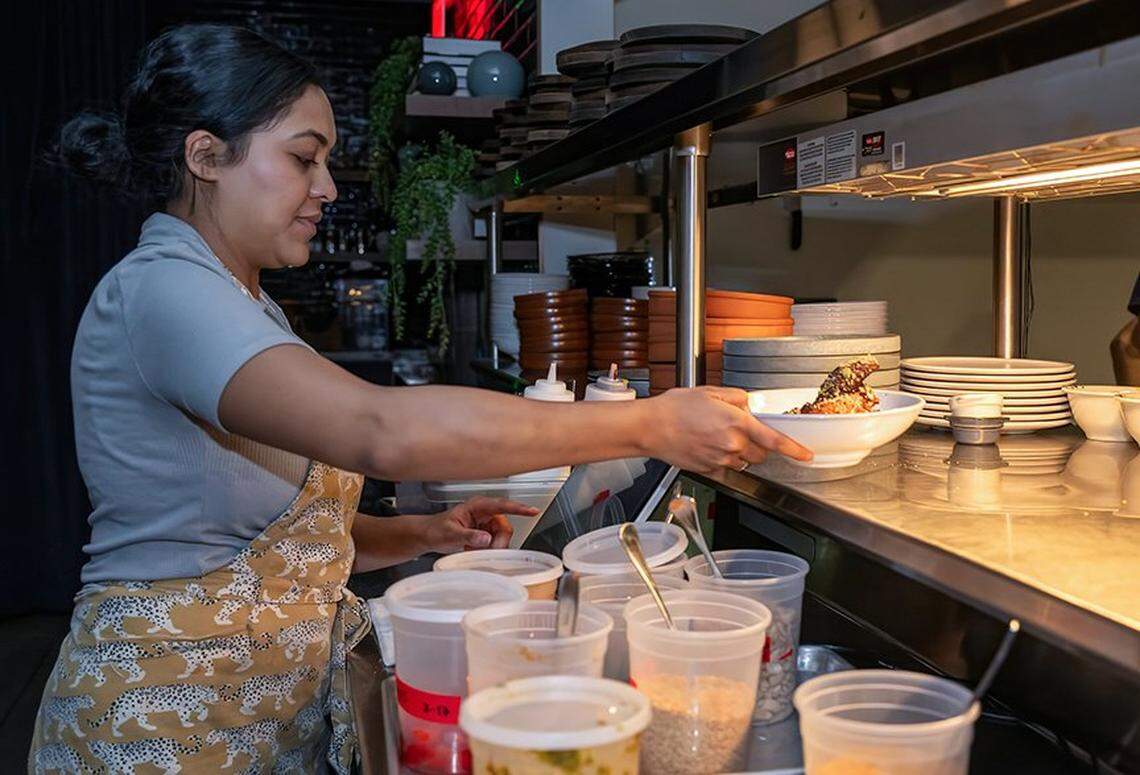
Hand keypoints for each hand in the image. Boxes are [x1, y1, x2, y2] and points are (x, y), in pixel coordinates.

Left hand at [423, 497, 537, 553]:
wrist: (428, 536)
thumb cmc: (436, 529)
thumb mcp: (450, 533)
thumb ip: (468, 535)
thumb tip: (486, 538)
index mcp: (477, 506)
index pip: (502, 505)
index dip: (519, 508)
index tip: (532, 511)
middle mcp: (485, 513)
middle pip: (505, 528)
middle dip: (498, 543)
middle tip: (485, 551)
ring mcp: (486, 523)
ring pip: (501, 538)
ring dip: (491, 548)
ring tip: (474, 550)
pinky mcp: (486, 533)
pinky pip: (495, 543)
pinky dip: (487, 551)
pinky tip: (474, 551)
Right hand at [645, 386, 812, 472]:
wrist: (651, 427)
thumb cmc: (675, 408)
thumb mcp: (711, 391)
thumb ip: (737, 398)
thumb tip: (748, 406)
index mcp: (736, 422)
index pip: (774, 440)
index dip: (794, 450)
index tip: (806, 456)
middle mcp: (731, 444)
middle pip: (760, 454)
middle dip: (756, 445)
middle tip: (736, 432)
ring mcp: (720, 460)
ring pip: (743, 462)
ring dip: (738, 453)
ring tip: (715, 437)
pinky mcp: (709, 470)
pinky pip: (725, 469)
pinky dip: (722, 460)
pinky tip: (706, 447)